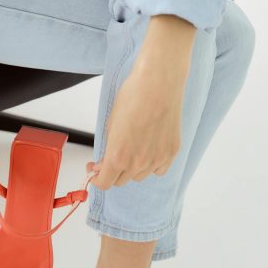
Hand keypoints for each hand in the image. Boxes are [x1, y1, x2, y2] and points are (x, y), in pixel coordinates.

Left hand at [87, 14, 196, 189]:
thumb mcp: (111, 124)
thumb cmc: (133, 97)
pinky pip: (158, 170)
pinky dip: (152, 165)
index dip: (97, 178)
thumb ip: (108, 148)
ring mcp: (156, 160)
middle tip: (112, 157)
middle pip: (121, 181)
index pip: (105, 183)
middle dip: (114, 171)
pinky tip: (149, 152)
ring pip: (140, 176)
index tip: (96, 170)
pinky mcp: (171, 153)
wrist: (158, 84)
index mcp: (118, 157)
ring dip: (132, 169)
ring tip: (133, 149)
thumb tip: (105, 162)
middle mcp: (137, 164)